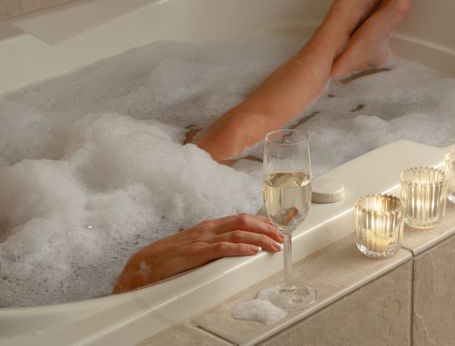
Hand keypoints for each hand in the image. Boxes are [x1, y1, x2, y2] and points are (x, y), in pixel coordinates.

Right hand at [113, 214, 282, 292]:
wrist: (144, 264)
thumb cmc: (170, 256)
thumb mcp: (197, 246)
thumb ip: (214, 244)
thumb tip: (234, 247)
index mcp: (209, 226)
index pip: (241, 218)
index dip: (261, 221)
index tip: (276, 227)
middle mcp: (208, 228)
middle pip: (243, 222)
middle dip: (266, 228)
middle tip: (282, 235)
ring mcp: (202, 239)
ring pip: (238, 233)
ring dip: (260, 238)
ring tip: (274, 244)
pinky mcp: (196, 253)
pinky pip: (223, 248)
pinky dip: (240, 248)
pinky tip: (253, 251)